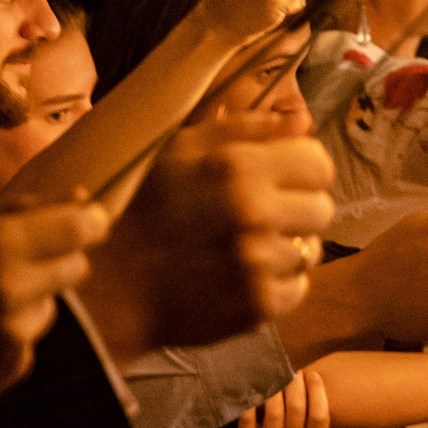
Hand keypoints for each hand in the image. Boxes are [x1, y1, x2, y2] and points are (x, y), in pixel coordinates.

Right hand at [0, 199, 109, 425]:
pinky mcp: (14, 366)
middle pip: (77, 266)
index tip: (90, 223)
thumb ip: (19, 215)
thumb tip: (83, 197)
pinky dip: (10, 340)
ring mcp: (14, 330)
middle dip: (58, 264)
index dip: (90, 223)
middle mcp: (10, 285)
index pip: (79, 226)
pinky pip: (31, 341)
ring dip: (28, 305)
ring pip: (51, 307)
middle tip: (15, 270)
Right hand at [81, 115, 335, 358]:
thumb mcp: (180, 149)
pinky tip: (242, 276)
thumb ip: (247, 128)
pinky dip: (277, 285)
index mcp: (238, 167)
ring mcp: (258, 263)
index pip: (319, 164)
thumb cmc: (140, 208)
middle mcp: (254, 213)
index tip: (282, 180)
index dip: (303, 171)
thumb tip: (303, 121)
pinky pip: (298, 288)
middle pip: (322, 209)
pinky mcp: (257, 306)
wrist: (106, 286)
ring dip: (285, 249)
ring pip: (310, 252)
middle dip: (297, 210)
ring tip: (245, 248)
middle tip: (260, 217)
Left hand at [235, 365, 329, 427]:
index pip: (319, 416)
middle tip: (292, 372)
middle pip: (297, 409)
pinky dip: (250, 401)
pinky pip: (248, 417)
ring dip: (275, 390)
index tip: (312, 374)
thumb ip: (309, 408)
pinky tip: (253, 389)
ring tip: (275, 377)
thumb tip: (308, 374)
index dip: (317, 392)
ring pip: (274, 412)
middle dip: (295, 385)